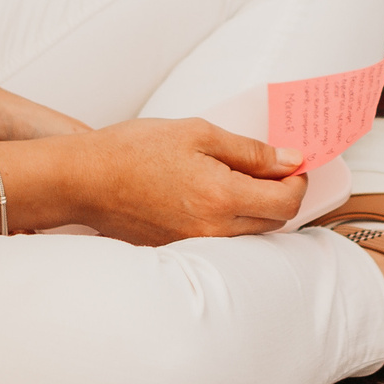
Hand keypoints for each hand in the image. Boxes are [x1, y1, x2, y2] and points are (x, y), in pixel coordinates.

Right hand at [68, 118, 306, 243]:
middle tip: (269, 167)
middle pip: (274, 222)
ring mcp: (195, 245)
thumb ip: (251, 151)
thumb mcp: (199, 134)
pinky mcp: (179, 250)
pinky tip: (212, 195)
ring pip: (250, 234)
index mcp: (222, 198)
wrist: (85, 179)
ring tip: (238, 178)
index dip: (298, 181)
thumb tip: (290, 160)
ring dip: (257, 209)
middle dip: (280, 194)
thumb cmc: (136, 149)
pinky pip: (222, 239)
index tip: (291, 163)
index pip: (287, 203)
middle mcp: (213, 230)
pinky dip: (230, 219)